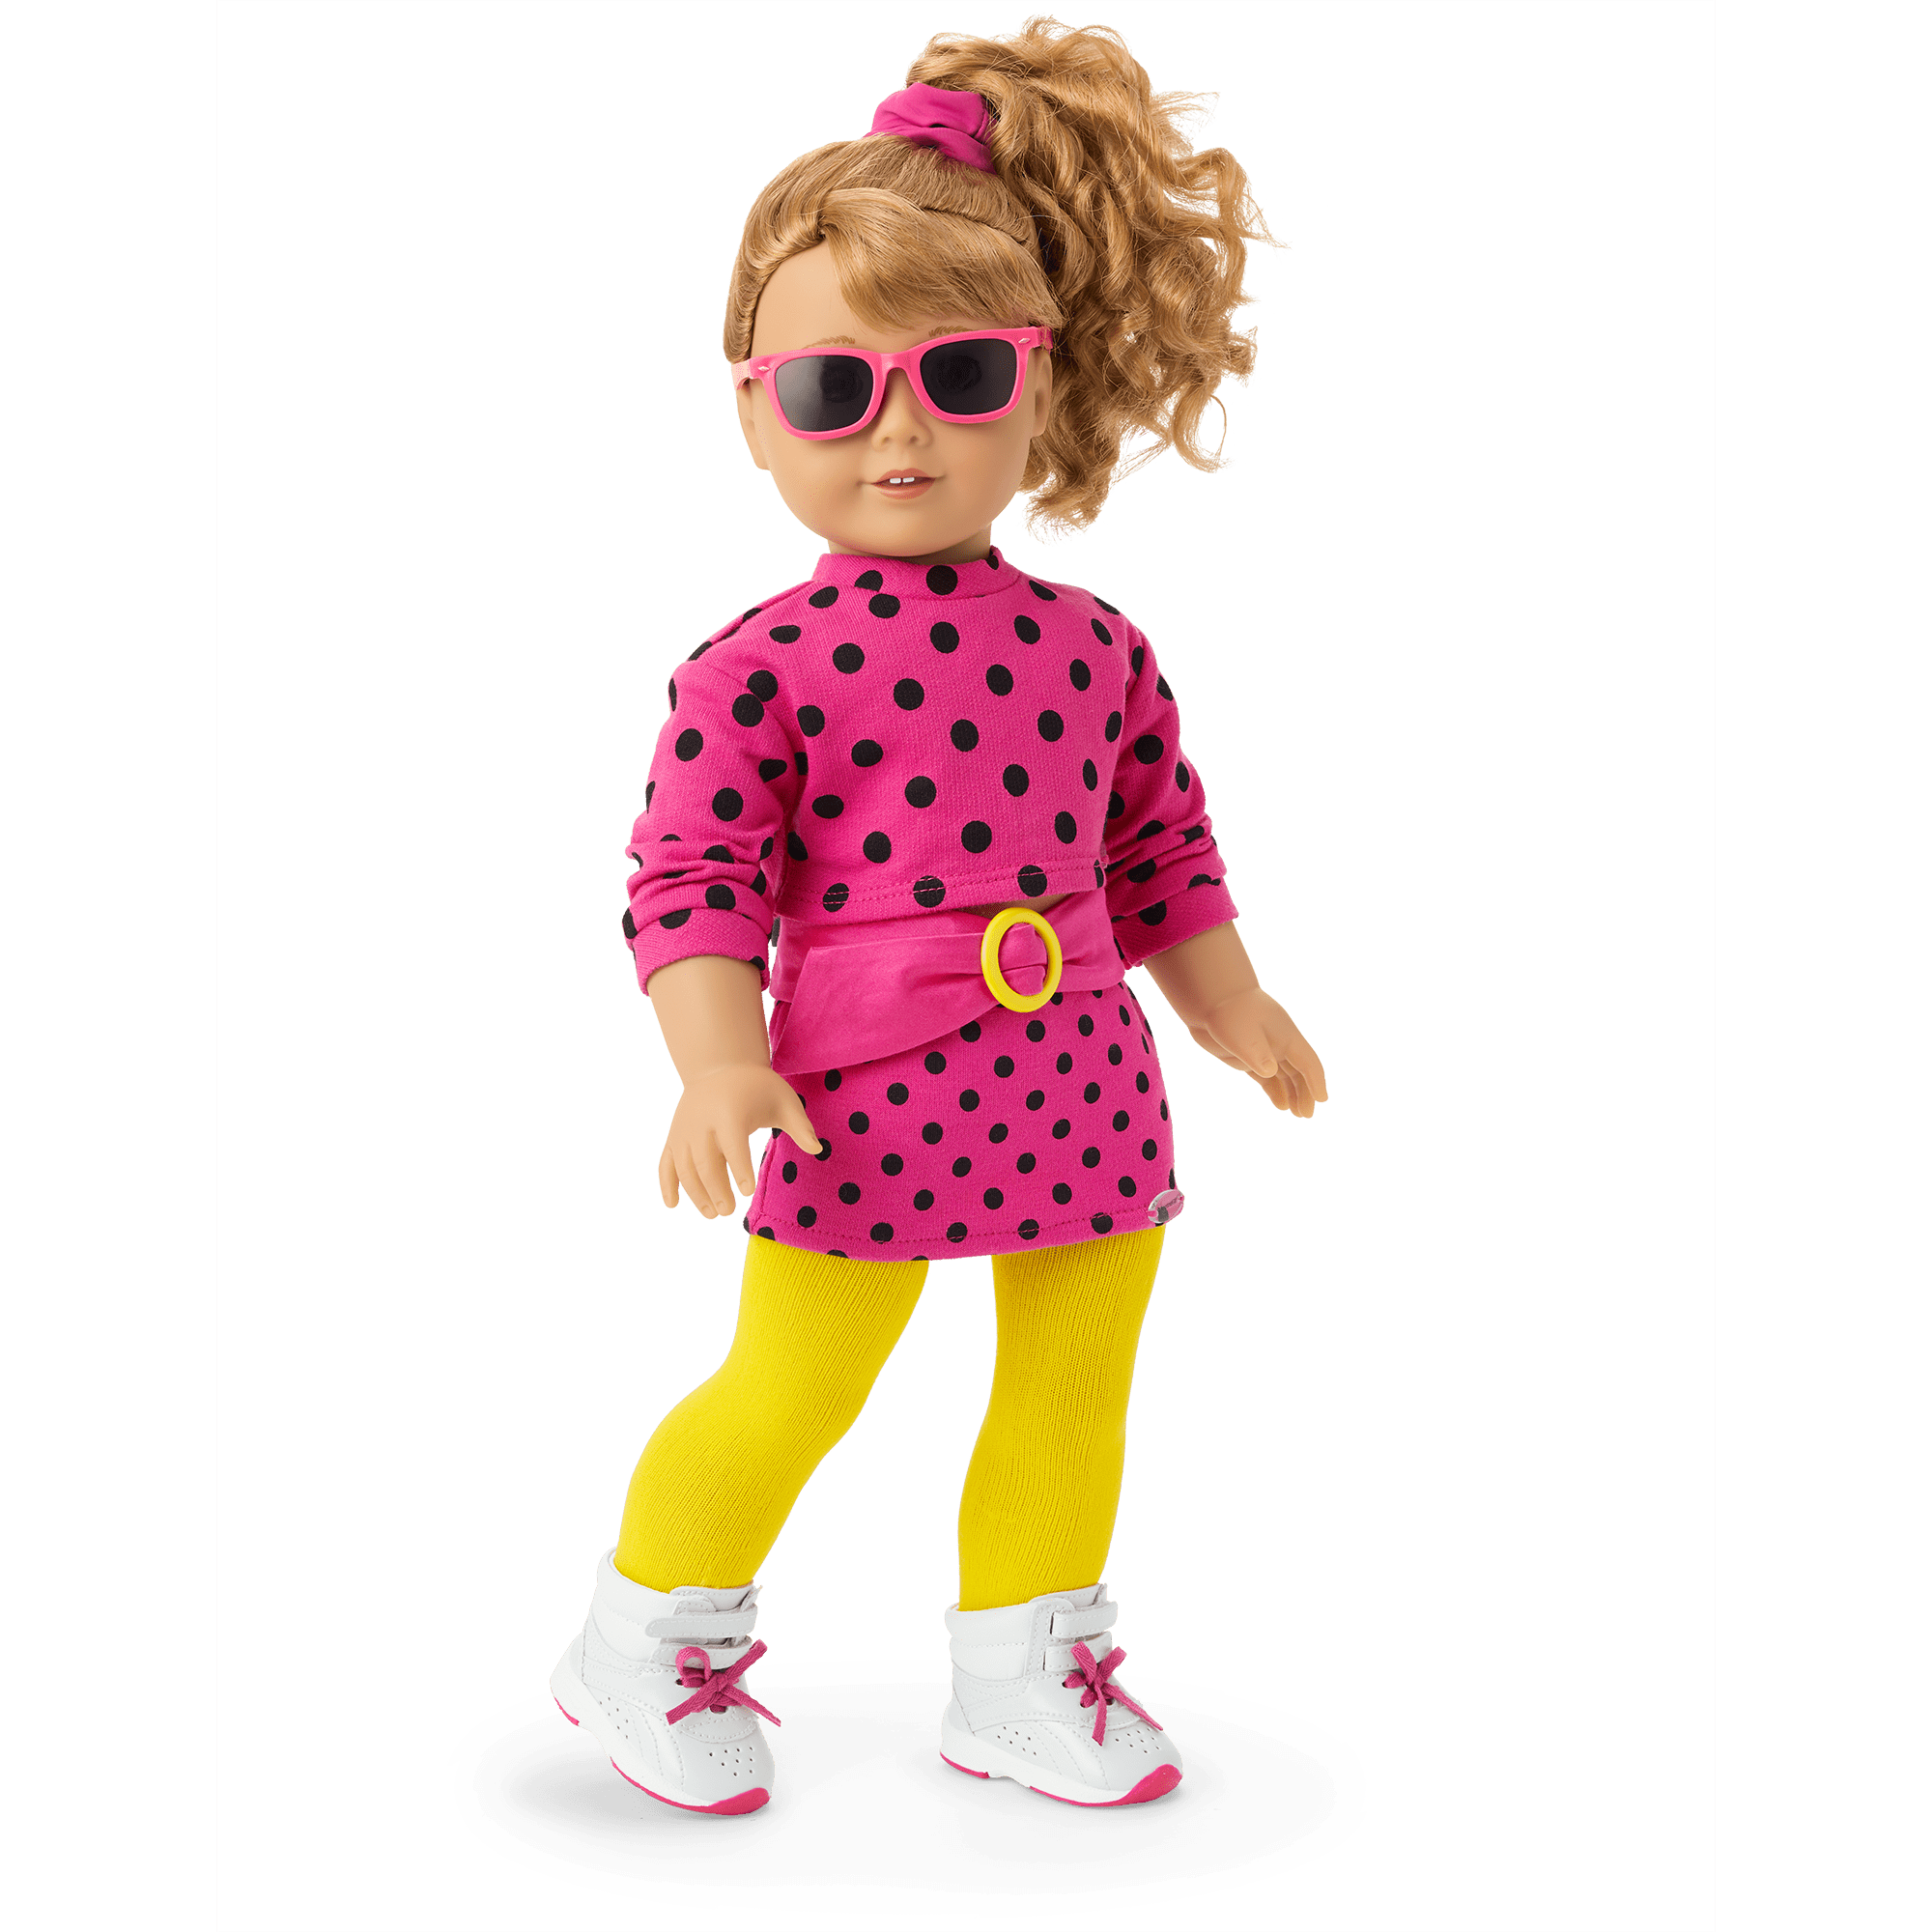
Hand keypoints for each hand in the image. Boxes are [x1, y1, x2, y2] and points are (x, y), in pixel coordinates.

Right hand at [658, 1063, 823, 1218]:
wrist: (720, 1067)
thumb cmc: (758, 1088)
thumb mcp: (783, 1099)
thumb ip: (800, 1126)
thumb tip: (818, 1150)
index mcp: (730, 1112)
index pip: (733, 1145)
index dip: (739, 1169)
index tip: (749, 1191)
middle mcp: (702, 1122)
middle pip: (705, 1163)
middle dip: (716, 1190)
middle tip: (729, 1212)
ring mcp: (683, 1130)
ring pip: (684, 1168)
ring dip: (696, 1194)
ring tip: (712, 1214)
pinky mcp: (673, 1137)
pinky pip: (665, 1164)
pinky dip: (666, 1185)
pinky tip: (672, 1205)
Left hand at [1183, 986, 1328, 1118]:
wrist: (1209, 999)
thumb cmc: (1228, 1012)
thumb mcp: (1243, 1033)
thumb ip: (1257, 1053)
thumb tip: (1270, 1072)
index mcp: (1285, 1036)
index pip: (1307, 1062)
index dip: (1316, 1081)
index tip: (1322, 1099)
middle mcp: (1279, 1044)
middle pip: (1300, 1072)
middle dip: (1305, 1092)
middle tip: (1306, 1114)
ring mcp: (1265, 1050)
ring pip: (1285, 1076)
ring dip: (1293, 1093)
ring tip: (1296, 1113)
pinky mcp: (1248, 1057)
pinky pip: (1268, 1078)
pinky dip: (1276, 1090)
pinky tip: (1281, 1104)